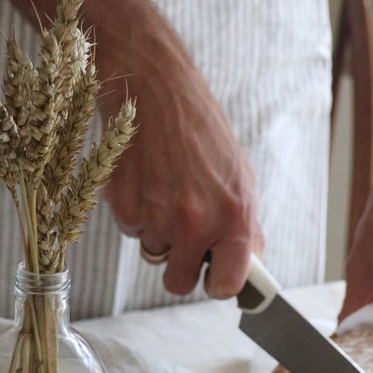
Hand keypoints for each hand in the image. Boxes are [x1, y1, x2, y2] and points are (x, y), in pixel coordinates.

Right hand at [99, 27, 261, 300]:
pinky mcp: (124, 208)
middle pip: (178, 283)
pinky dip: (135, 211)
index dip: (218, 283)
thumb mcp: (239, 174)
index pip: (227, 284)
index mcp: (234, 215)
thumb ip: (244, 226)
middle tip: (182, 233)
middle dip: (178, 265)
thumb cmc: (200, 131)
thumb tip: (248, 266)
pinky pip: (131, 231)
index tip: (214, 278)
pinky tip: (144, 178)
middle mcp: (196, 222)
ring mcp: (157, 217)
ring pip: (153, 253)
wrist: (154, 89)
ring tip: (164, 187)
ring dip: (157, 231)